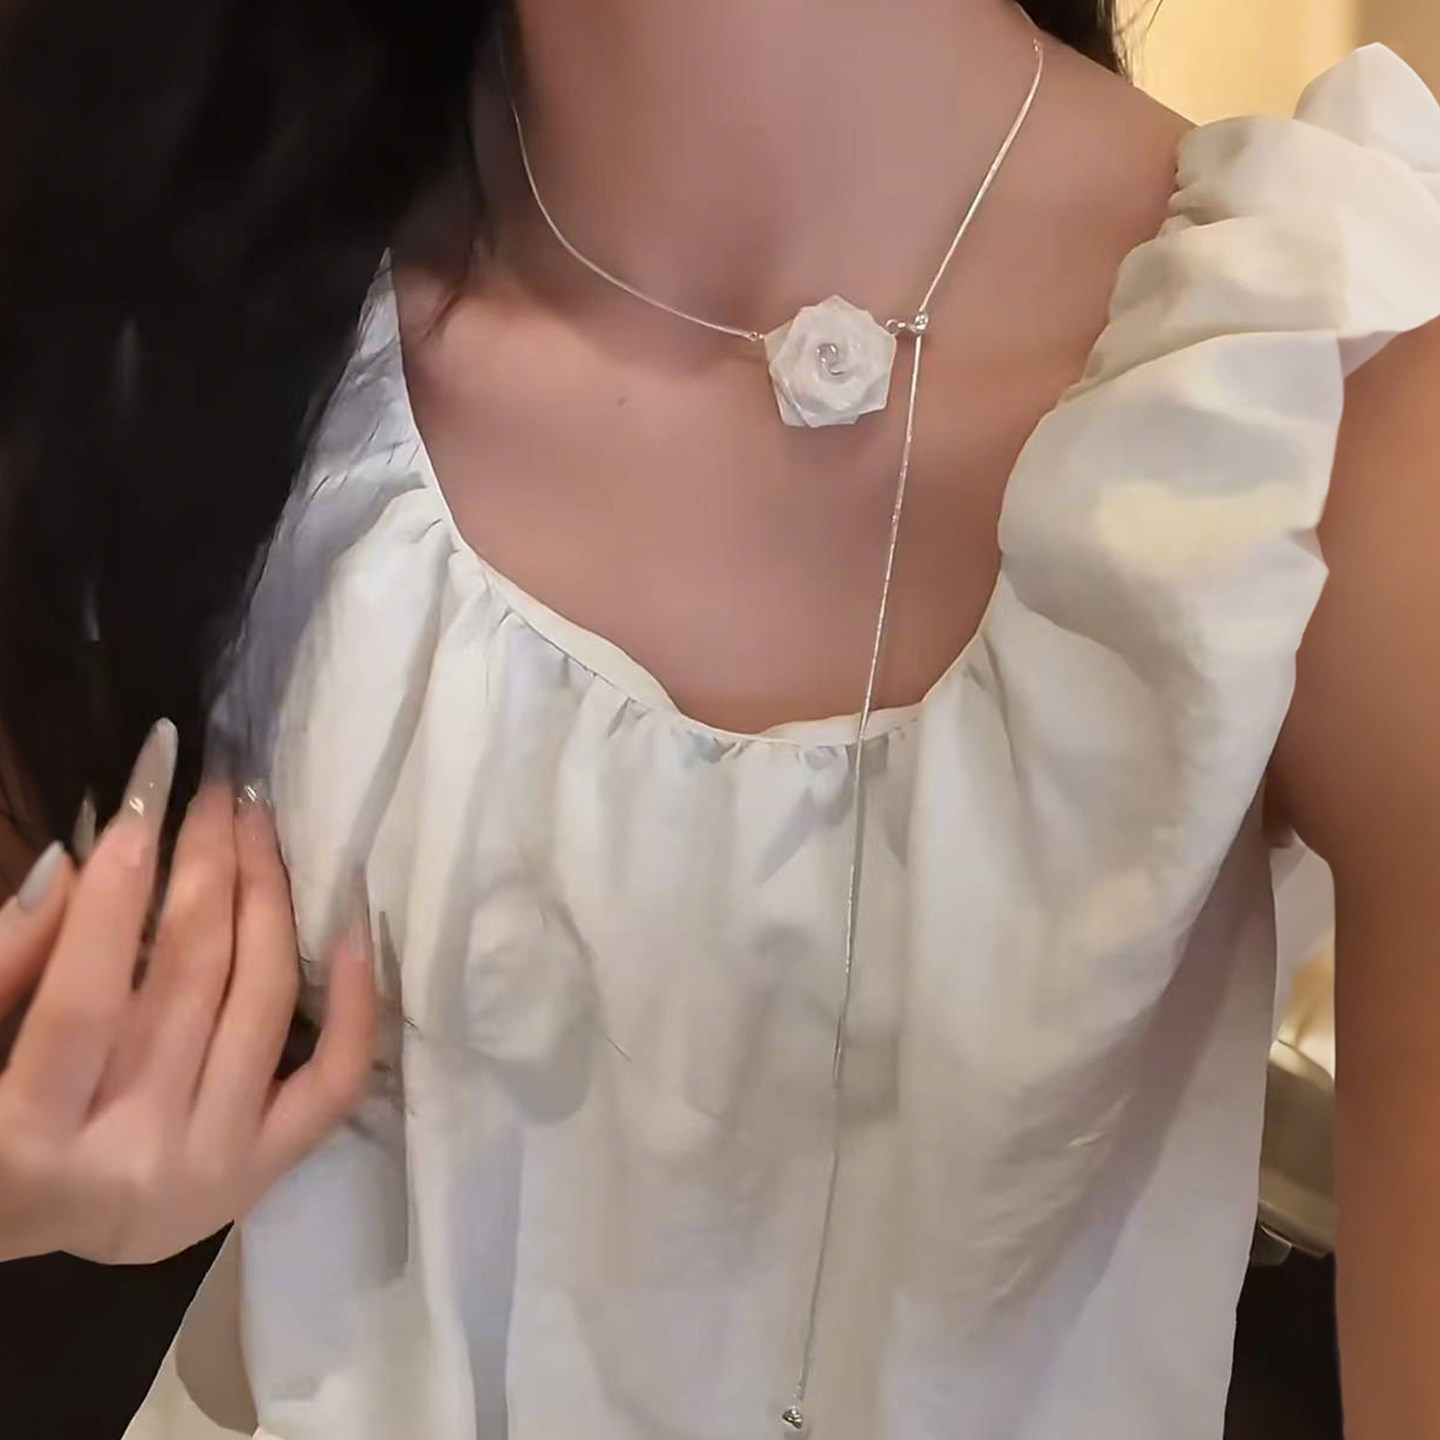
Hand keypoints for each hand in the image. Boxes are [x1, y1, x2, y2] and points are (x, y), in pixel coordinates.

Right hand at [0, 720, 377, 1264]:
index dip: (120, 890)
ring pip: (265, 1001)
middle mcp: (138, 1158)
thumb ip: (12, 960)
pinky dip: (357, 1001)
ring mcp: (217, 1169)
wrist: (23, 1224)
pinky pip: (336, 1080)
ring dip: (268, 894)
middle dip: (209, 864)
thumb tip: (83, 860)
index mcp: (33, 1138)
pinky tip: (353, 921)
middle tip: (218, 788)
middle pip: (193, 979)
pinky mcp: (265, 1171)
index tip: (147, 793)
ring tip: (259, 822)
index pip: (90, 996)